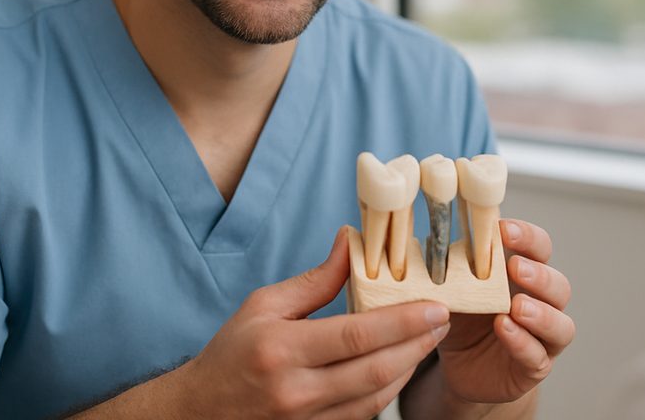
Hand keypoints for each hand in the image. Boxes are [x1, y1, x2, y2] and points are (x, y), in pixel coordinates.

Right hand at [178, 226, 451, 419]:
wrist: (200, 413)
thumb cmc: (232, 353)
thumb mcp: (264, 306)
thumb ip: (315, 281)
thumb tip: (352, 242)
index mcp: (282, 350)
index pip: (356, 336)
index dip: (402, 321)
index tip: (434, 305)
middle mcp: (296, 391)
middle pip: (375, 370)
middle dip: (418, 344)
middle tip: (443, 320)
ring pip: (376, 398)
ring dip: (409, 368)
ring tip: (429, 339)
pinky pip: (362, 416)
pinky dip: (387, 391)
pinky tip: (400, 367)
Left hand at [434, 219, 573, 405]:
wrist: (458, 366)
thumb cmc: (463, 318)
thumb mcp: (455, 288)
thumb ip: (454, 266)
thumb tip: (434, 238)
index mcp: (525, 274)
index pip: (539, 248)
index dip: (527, 237)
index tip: (504, 230)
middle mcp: (542, 304)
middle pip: (558, 285)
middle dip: (539, 275)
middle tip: (515, 268)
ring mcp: (543, 338)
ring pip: (561, 324)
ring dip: (541, 313)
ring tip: (516, 306)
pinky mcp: (535, 367)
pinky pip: (538, 355)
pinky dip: (522, 341)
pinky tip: (505, 329)